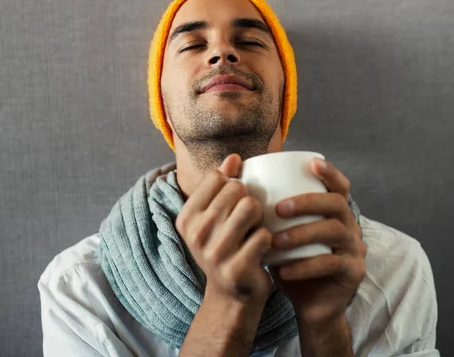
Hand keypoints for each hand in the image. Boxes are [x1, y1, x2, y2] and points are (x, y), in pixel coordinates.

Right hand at [175, 154, 272, 306]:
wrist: (231, 296)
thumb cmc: (225, 248)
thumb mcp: (214, 218)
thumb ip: (221, 186)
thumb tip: (233, 158)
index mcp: (186, 217)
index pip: (217, 177)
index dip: (234, 185)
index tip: (233, 204)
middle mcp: (196, 233)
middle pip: (237, 189)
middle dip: (248, 200)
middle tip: (247, 221)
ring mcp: (214, 252)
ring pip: (251, 207)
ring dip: (259, 218)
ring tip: (254, 230)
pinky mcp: (236, 268)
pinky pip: (264, 235)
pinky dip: (267, 240)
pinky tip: (260, 249)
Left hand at [269, 157, 366, 328]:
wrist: (309, 305)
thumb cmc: (291, 262)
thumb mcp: (279, 235)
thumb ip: (268, 213)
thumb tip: (237, 182)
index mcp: (335, 213)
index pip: (340, 186)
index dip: (330, 172)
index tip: (312, 162)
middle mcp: (350, 227)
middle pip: (337, 204)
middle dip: (307, 202)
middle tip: (279, 208)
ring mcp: (355, 249)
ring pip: (334, 231)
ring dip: (302, 234)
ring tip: (275, 241)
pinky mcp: (354, 273)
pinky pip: (332, 264)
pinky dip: (305, 266)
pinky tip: (283, 270)